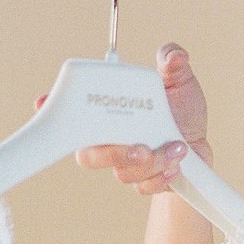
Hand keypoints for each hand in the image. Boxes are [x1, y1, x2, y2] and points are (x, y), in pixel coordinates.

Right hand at [34, 43, 213, 192]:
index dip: (51, 108)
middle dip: (111, 154)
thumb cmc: (183, 112)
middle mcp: (110, 140)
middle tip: (140, 147)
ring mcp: (124, 163)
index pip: (72, 111)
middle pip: (87, 156)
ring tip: (175, 147)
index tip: (43, 103)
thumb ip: (173, 61)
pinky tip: (176, 162)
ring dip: (150, 163)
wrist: (199, 148)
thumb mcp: (181, 81)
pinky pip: (142, 188)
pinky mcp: (142, 182)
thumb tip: (174, 56)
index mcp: (111, 112)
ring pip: (121, 173)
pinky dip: (161, 176)